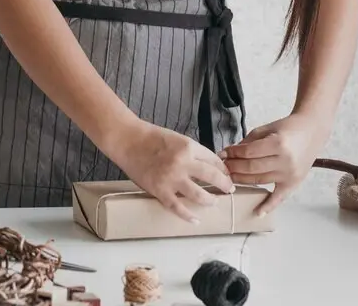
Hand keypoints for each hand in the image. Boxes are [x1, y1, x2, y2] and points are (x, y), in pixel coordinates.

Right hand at [104, 118, 234, 223]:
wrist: (128, 141)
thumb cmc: (151, 137)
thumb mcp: (177, 139)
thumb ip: (192, 152)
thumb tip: (208, 166)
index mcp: (188, 147)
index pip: (213, 160)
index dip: (223, 169)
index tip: (226, 174)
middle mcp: (183, 163)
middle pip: (212, 177)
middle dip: (225, 184)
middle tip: (229, 189)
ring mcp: (171, 179)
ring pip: (199, 195)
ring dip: (210, 200)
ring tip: (214, 202)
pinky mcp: (160, 191)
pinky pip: (177, 207)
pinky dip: (188, 215)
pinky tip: (196, 220)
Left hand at [221, 112, 329, 215]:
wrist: (312, 131)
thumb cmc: (287, 128)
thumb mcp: (266, 129)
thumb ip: (248, 142)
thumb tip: (229, 153)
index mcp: (278, 144)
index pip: (248, 152)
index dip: (233, 154)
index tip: (223, 153)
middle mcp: (285, 161)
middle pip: (252, 168)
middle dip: (234, 167)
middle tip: (222, 166)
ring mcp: (290, 174)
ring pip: (260, 181)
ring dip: (242, 180)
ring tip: (229, 177)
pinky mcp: (294, 183)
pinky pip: (280, 198)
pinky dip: (269, 206)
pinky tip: (257, 213)